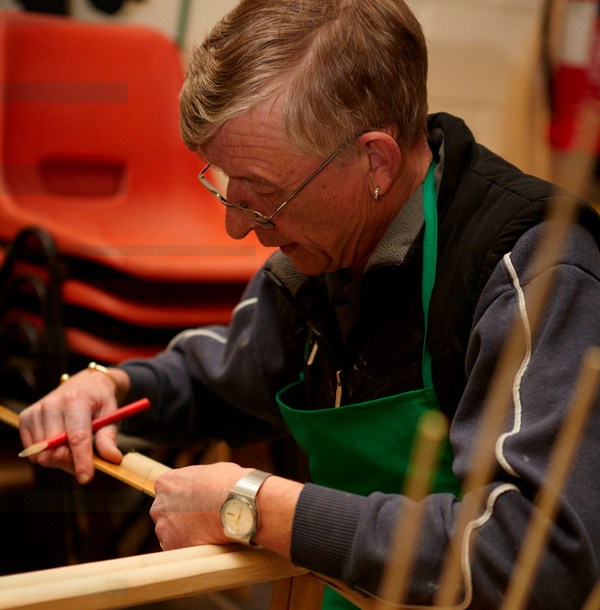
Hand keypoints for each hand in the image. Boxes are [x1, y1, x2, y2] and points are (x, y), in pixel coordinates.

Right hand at [18, 367, 128, 483]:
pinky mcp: (26, 418)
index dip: (82, 460)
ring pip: (42, 455)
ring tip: (74, 449)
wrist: (85, 384)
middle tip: (86, 461)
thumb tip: (112, 459)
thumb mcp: (112, 415)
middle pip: (55, 450)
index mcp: (76, 399)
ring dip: (60, 460)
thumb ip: (109, 438)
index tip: (87, 478)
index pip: (77, 437)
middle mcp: (52, 403)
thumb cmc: (100, 402)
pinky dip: (47, 455)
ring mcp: (36, 410)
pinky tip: (60, 444)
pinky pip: (33, 452)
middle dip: (72, 463)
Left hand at [151, 462, 303, 556]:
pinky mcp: (173, 548)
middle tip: (201, 520)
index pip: (168, 492)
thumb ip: (198, 481)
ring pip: (172, 534)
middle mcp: (160, 506)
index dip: (183, 498)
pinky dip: (192, 548)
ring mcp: (164, 529)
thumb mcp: (211, 472)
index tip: (194, 503)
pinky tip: (208, 544)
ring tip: (209, 533)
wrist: (236, 503)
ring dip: (186, 534)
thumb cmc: (228, 483)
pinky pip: (180, 550)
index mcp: (166, 483)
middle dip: (180, 518)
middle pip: (166, 514)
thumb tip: (205, 485)